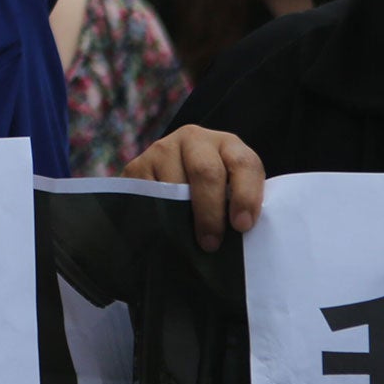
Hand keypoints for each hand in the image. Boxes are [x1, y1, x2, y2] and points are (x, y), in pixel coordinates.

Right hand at [124, 125, 265, 250]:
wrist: (176, 178)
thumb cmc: (216, 194)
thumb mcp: (232, 190)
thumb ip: (239, 203)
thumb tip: (239, 236)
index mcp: (227, 145)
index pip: (242, 163)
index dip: (245, 196)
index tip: (242, 226)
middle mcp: (194, 139)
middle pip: (206, 172)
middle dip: (211, 212)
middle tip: (211, 243)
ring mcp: (163, 149)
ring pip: (175, 186)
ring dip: (182, 218)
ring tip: (188, 241)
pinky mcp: (137, 165)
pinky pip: (149, 194)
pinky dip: (158, 216)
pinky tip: (166, 228)